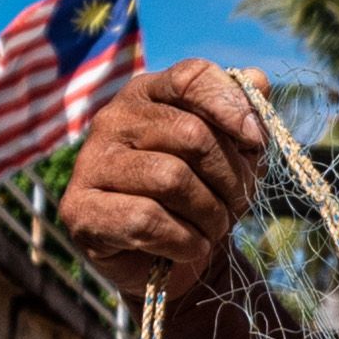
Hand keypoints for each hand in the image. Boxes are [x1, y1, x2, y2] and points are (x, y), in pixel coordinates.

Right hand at [60, 60, 263, 299]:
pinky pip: (146, 220)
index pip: (191, 77)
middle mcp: (113, 120)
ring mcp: (90, 163)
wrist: (174, 260)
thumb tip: (257, 79)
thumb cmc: (204, 196)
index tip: (255, 141)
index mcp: (147, 94)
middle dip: (229, 177)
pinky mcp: (80, 209)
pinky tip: (188, 247)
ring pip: (171, 179)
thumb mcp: (236, 153)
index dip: (232, 106)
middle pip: (191, 134)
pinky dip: (183, 241)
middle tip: (236, 202)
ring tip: (213, 228)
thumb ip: (245, 113)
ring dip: (209, 213)